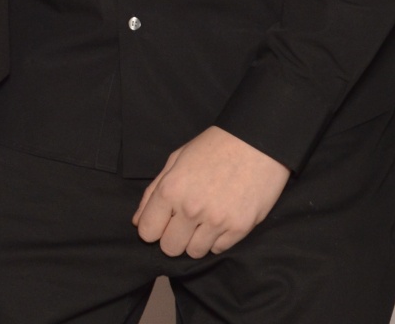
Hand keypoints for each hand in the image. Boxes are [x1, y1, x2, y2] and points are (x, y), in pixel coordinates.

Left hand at [132, 128, 289, 258]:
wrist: (257, 142)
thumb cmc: (213, 146)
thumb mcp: (176, 159)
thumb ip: (153, 192)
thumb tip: (137, 222)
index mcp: (171, 189)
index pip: (147, 232)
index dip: (153, 228)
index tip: (163, 221)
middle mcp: (191, 209)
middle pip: (169, 248)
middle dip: (173, 237)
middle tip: (184, 222)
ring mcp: (217, 221)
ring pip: (194, 252)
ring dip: (196, 240)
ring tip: (205, 220)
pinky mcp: (240, 228)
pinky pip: (218, 249)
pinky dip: (217, 239)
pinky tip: (221, 219)